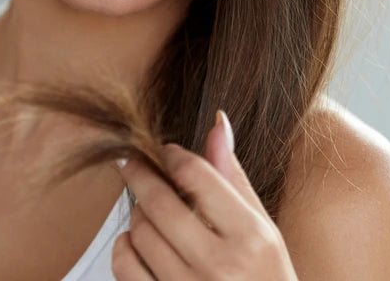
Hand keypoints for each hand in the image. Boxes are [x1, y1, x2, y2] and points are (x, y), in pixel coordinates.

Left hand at [111, 110, 299, 280]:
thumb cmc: (266, 276)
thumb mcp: (263, 228)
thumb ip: (234, 178)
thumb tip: (217, 123)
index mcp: (250, 236)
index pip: (199, 177)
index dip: (174, 156)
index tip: (164, 151)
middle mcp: (220, 265)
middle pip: (161, 204)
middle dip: (141, 176)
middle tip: (131, 163)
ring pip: (140, 234)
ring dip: (137, 213)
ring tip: (146, 208)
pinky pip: (126, 269)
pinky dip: (124, 248)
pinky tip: (136, 240)